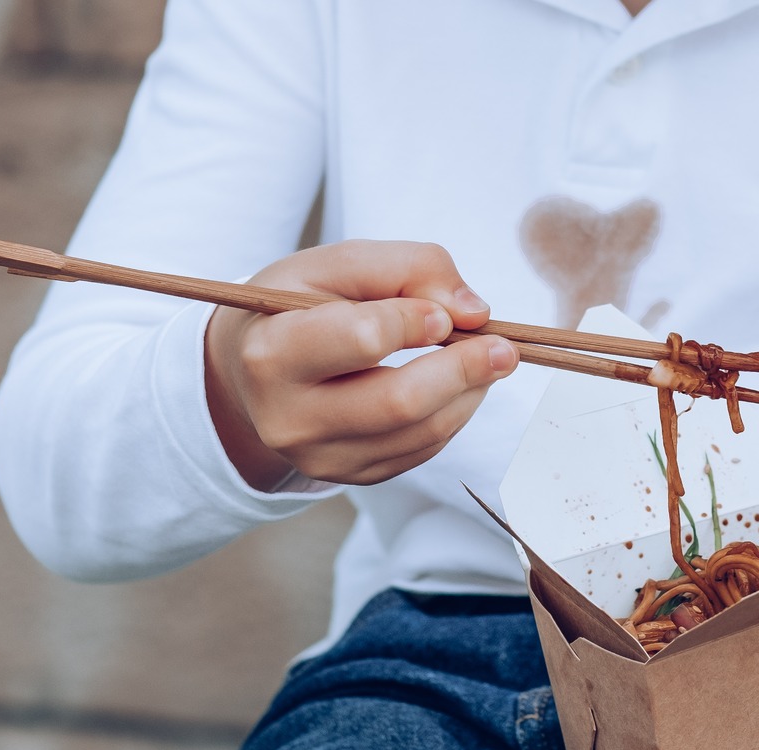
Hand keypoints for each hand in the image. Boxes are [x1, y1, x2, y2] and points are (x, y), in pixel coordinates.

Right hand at [204, 240, 517, 489]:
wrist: (253, 369)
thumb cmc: (298, 306)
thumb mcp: (335, 264)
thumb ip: (408, 267)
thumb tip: (474, 311)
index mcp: (272, 353)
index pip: (364, 340)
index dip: (415, 320)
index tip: (443, 312)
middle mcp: (289, 418)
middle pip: (401, 402)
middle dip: (464, 369)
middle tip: (504, 347)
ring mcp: (320, 457)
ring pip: (422, 431)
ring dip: (469, 393)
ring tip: (488, 360)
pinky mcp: (351, 476)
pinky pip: (423, 450)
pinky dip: (454, 414)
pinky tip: (457, 386)